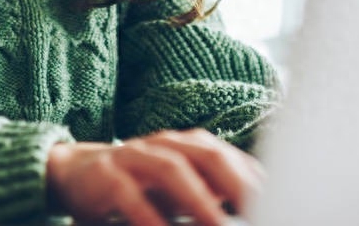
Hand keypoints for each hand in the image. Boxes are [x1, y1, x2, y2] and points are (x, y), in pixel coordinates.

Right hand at [45, 128, 263, 225]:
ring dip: (198, 199)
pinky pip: (129, 193)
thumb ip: (211, 194)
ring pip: (171, 168)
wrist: (75, 172)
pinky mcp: (106, 174)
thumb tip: (256, 207)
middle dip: (236, 181)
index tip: (282, 201)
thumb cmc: (139, 186)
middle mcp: (165, 144)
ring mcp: (134, 155)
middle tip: (260, 209)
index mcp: (188, 146)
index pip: (231, 158)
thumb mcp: (179, 191)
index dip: (256, 179)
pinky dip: (148, 214)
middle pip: (207, 154)